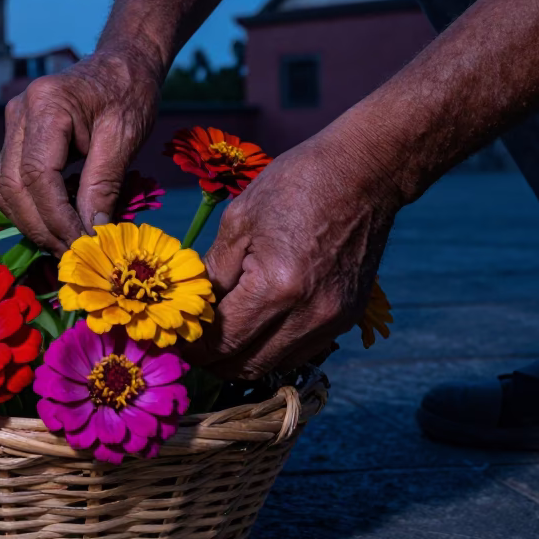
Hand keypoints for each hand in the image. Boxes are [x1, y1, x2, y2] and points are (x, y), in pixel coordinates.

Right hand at [0, 45, 163, 254]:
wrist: (121, 64)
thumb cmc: (130, 92)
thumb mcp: (126, 136)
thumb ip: (103, 184)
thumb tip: (91, 232)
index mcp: (46, 104)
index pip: (37, 175)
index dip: (56, 217)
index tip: (82, 243)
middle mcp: (19, 112)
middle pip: (12, 187)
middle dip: (41, 227)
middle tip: (75, 253)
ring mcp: (12, 124)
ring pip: (5, 190)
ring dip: (33, 223)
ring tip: (68, 242)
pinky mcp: (16, 137)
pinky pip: (11, 183)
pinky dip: (31, 209)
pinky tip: (59, 221)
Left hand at [192, 128, 403, 378]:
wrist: (365, 173)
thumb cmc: (296, 185)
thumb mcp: (239, 219)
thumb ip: (213, 271)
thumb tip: (193, 308)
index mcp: (276, 287)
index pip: (222, 342)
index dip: (192, 346)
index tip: (174, 338)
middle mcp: (309, 315)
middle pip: (246, 366)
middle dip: (212, 360)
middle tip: (192, 340)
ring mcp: (333, 321)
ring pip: (274, 365)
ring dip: (242, 357)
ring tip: (220, 334)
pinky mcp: (347, 319)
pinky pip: (300, 351)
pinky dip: (272, 347)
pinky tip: (256, 324)